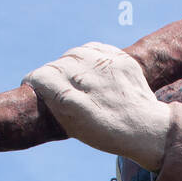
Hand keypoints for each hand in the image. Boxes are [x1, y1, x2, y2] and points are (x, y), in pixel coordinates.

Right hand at [23, 43, 170, 168]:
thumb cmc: (107, 133)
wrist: (147, 128)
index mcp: (75, 102)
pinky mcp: (121, 58)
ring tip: (77, 81)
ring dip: (69, 65)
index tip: (33, 86)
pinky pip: (93, 48)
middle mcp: (90, 80)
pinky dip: (87, 57)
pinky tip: (91, 72)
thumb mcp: (75, 126)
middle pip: (56, 65)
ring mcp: (107, 66)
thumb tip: (36, 83)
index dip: (34, 82)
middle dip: (52, 76)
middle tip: (58, 89)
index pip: (41, 77)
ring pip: (73, 54)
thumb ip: (54, 103)